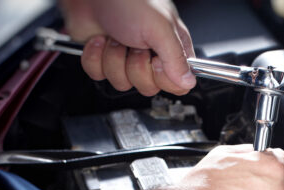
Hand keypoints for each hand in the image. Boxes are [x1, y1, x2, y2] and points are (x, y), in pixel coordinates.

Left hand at [59, 0, 195, 95]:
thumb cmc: (130, 0)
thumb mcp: (161, 28)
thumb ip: (176, 58)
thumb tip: (188, 81)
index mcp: (172, 48)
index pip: (177, 83)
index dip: (164, 78)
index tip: (157, 60)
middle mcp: (151, 56)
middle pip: (149, 87)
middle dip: (136, 67)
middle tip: (135, 45)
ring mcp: (125, 58)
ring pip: (122, 83)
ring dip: (114, 59)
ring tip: (116, 38)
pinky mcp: (102, 59)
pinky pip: (99, 75)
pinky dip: (95, 57)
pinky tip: (100, 40)